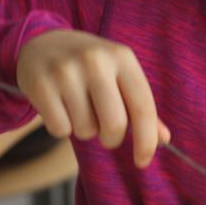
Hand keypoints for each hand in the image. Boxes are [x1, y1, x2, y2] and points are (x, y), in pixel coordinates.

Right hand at [16, 30, 169, 166]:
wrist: (43, 43)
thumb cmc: (91, 68)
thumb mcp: (120, 76)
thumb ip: (141, 108)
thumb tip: (164, 140)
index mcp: (122, 58)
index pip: (142, 108)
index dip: (146, 141)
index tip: (143, 161)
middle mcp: (95, 60)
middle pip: (114, 125)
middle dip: (112, 139)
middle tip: (105, 132)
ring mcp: (66, 71)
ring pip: (86, 130)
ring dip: (85, 131)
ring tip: (79, 110)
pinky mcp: (41, 85)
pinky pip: (60, 130)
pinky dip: (62, 128)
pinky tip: (60, 107)